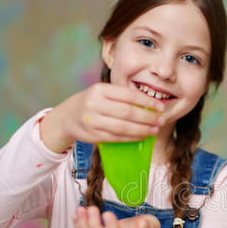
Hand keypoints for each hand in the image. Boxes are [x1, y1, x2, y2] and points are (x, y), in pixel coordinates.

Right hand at [40, 83, 165, 152]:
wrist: (65, 117)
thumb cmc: (90, 103)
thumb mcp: (101, 93)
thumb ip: (121, 97)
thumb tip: (149, 106)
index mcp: (100, 90)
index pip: (128, 95)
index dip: (147, 102)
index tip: (160, 107)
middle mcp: (94, 104)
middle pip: (127, 112)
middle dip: (147, 118)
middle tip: (161, 120)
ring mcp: (92, 120)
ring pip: (123, 127)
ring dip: (142, 130)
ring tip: (154, 130)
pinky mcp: (92, 135)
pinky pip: (116, 137)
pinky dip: (131, 137)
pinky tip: (141, 136)